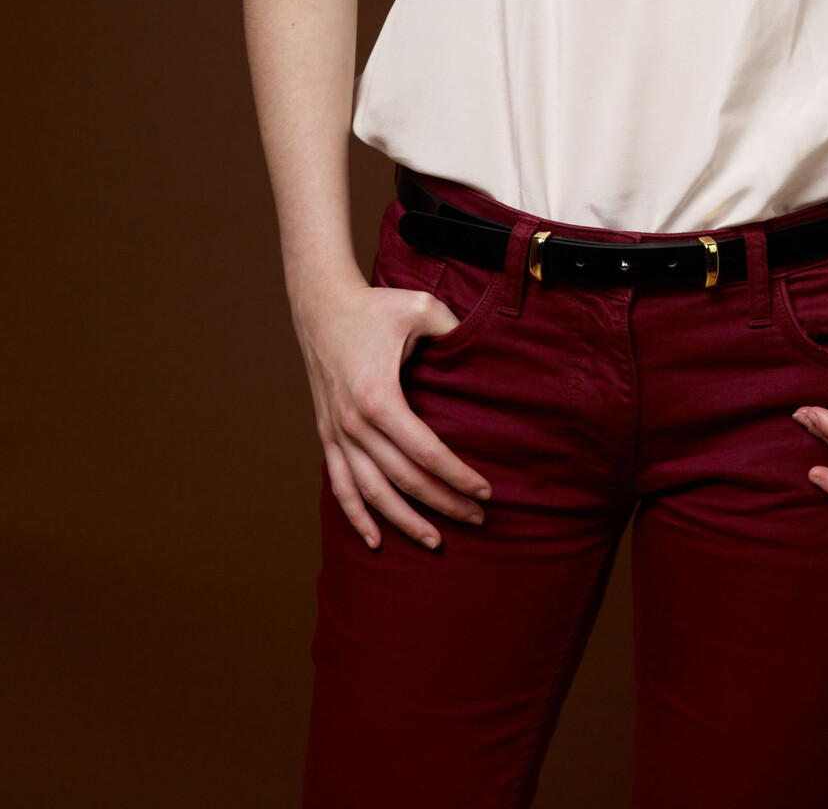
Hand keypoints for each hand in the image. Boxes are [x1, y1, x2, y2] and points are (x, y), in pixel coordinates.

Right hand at [292, 272, 491, 550]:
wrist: (321, 305)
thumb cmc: (375, 306)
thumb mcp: (422, 307)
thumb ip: (455, 329)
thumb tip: (488, 351)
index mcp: (379, 397)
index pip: (426, 452)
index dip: (458, 476)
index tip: (485, 491)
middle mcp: (354, 423)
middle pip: (404, 479)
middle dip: (444, 503)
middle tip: (477, 518)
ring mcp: (337, 433)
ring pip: (372, 492)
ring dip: (404, 520)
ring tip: (436, 540)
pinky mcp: (327, 434)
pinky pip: (340, 485)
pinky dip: (356, 516)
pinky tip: (376, 540)